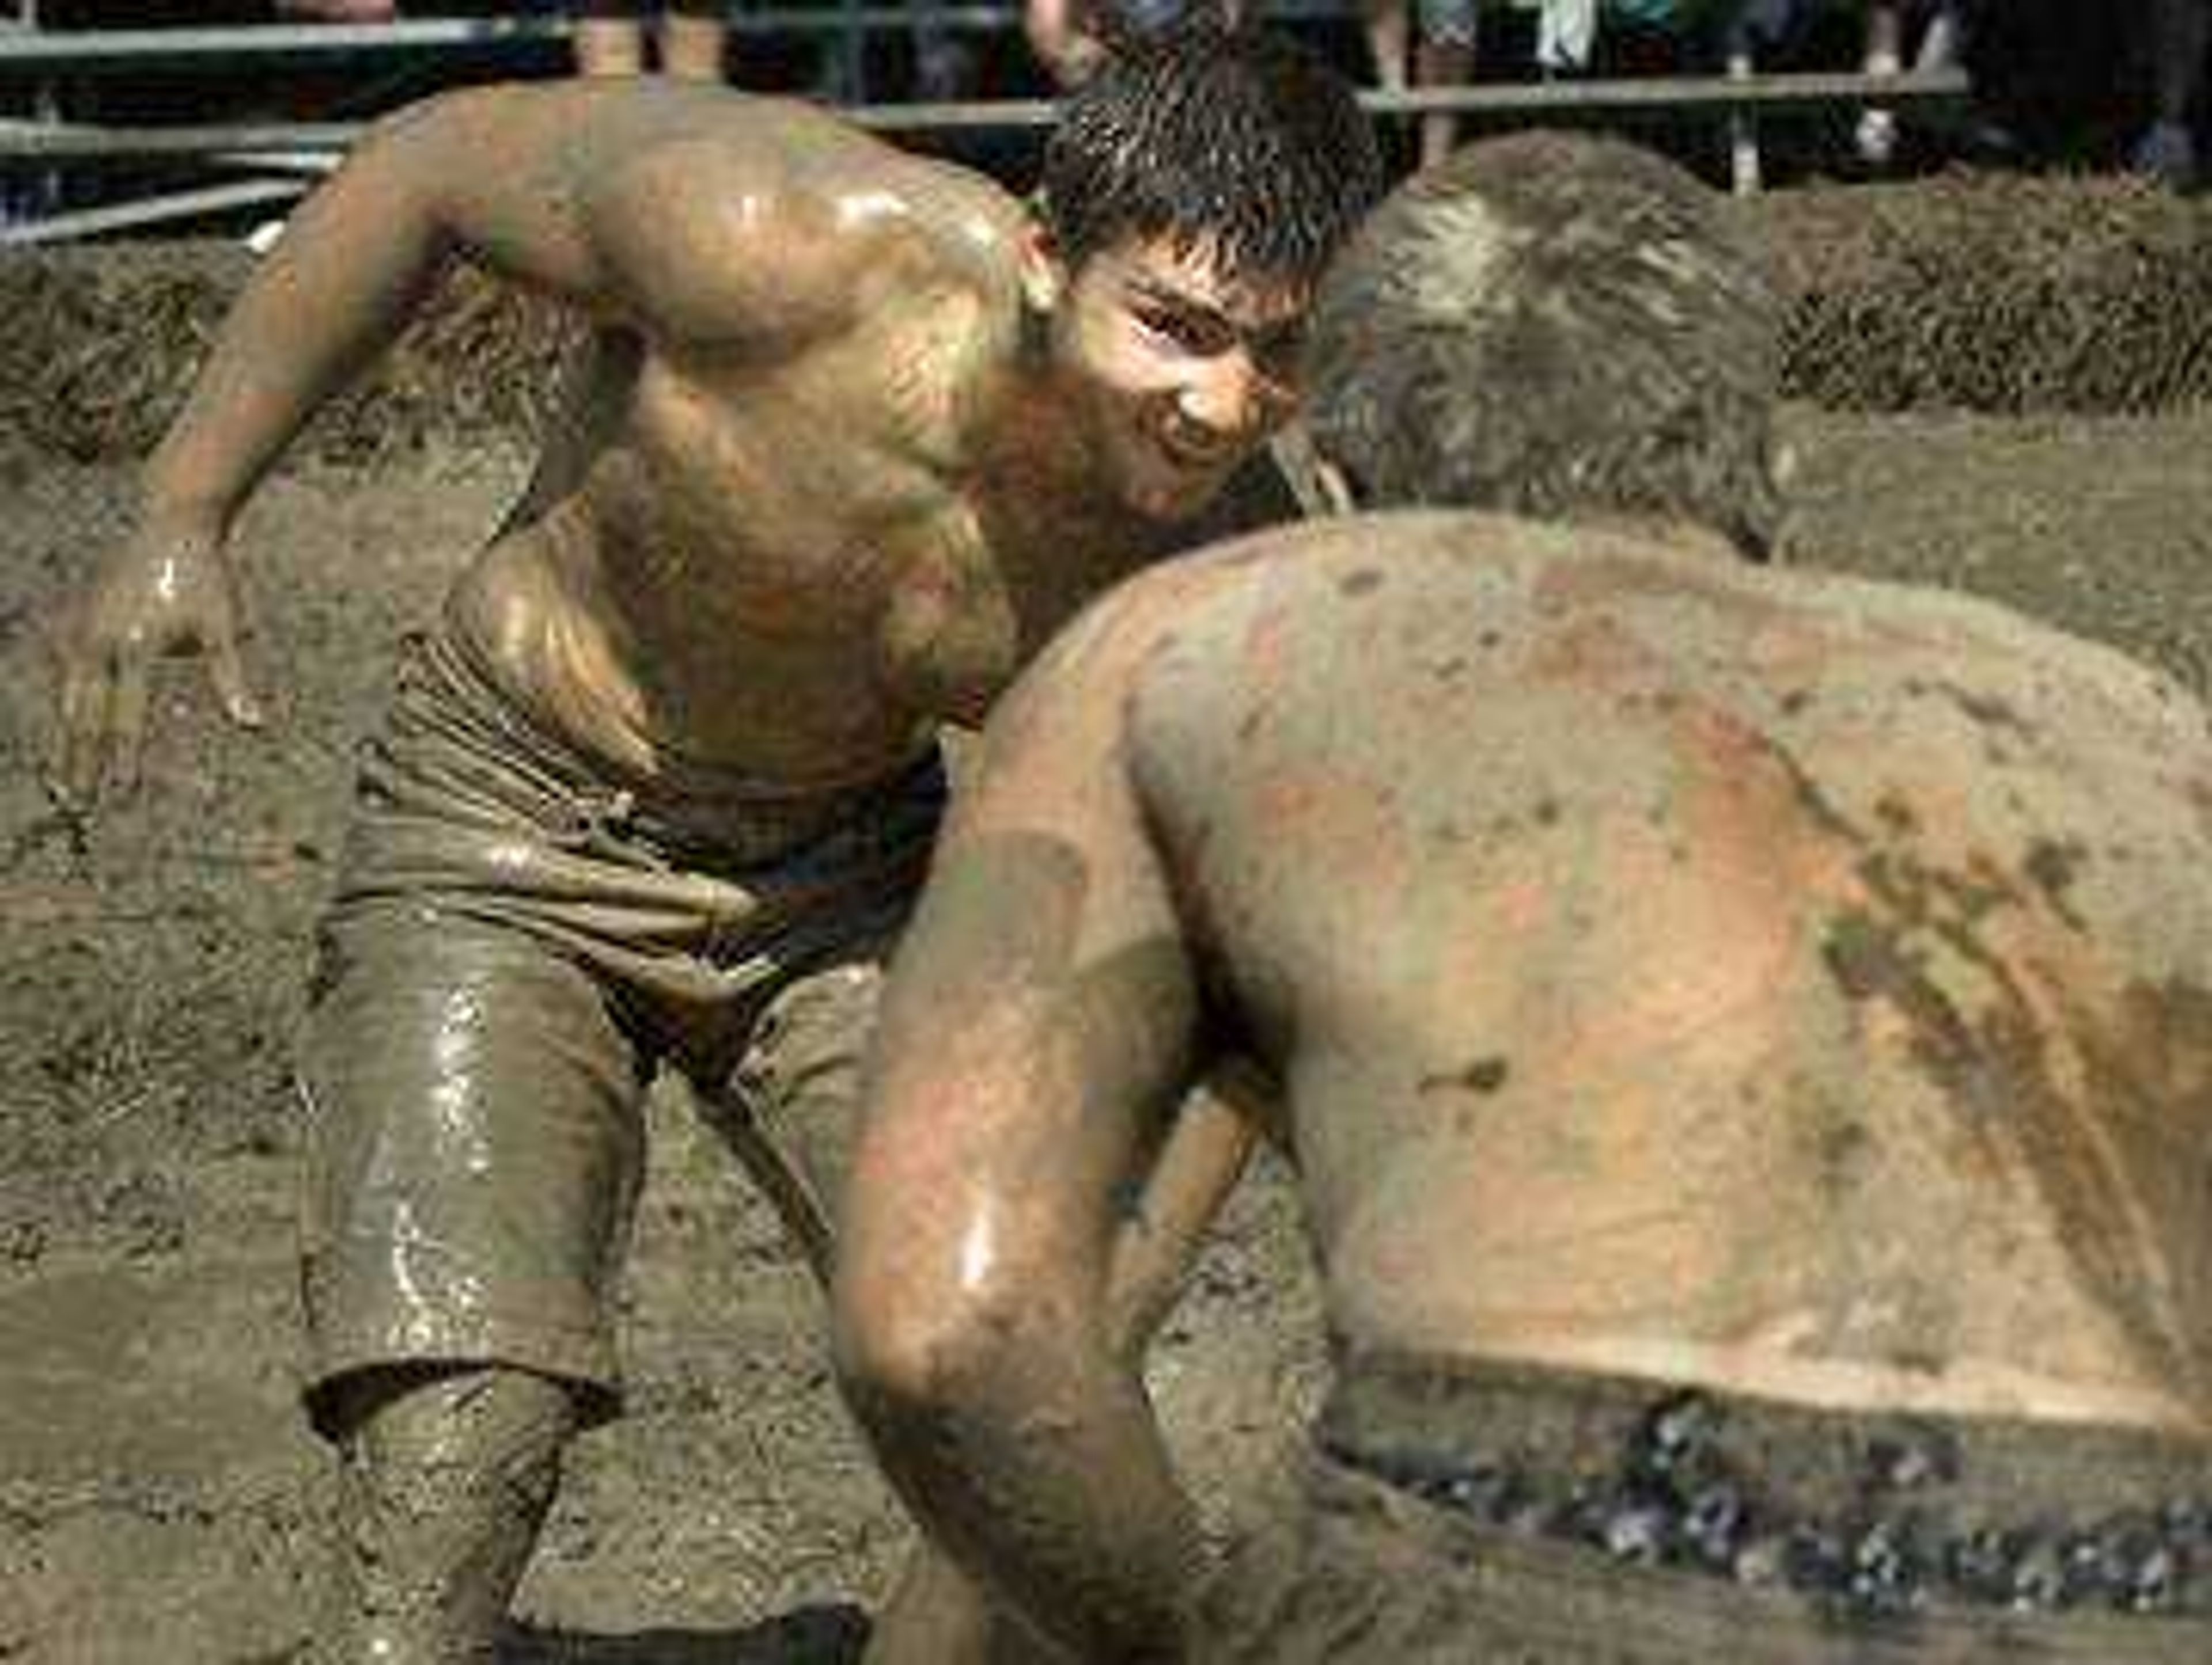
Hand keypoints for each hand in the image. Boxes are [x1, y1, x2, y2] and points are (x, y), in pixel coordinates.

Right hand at [55, 523, 265, 805]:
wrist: (172, 527)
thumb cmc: (207, 580)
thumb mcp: (224, 628)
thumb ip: (231, 680)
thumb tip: (252, 725)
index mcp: (136, 646)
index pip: (126, 717)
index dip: (124, 758)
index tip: (123, 793)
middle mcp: (100, 641)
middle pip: (84, 715)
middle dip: (82, 759)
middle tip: (81, 801)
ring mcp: (84, 630)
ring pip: (70, 697)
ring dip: (67, 738)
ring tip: (65, 778)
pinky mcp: (80, 622)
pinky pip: (68, 674)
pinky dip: (67, 706)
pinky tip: (66, 734)